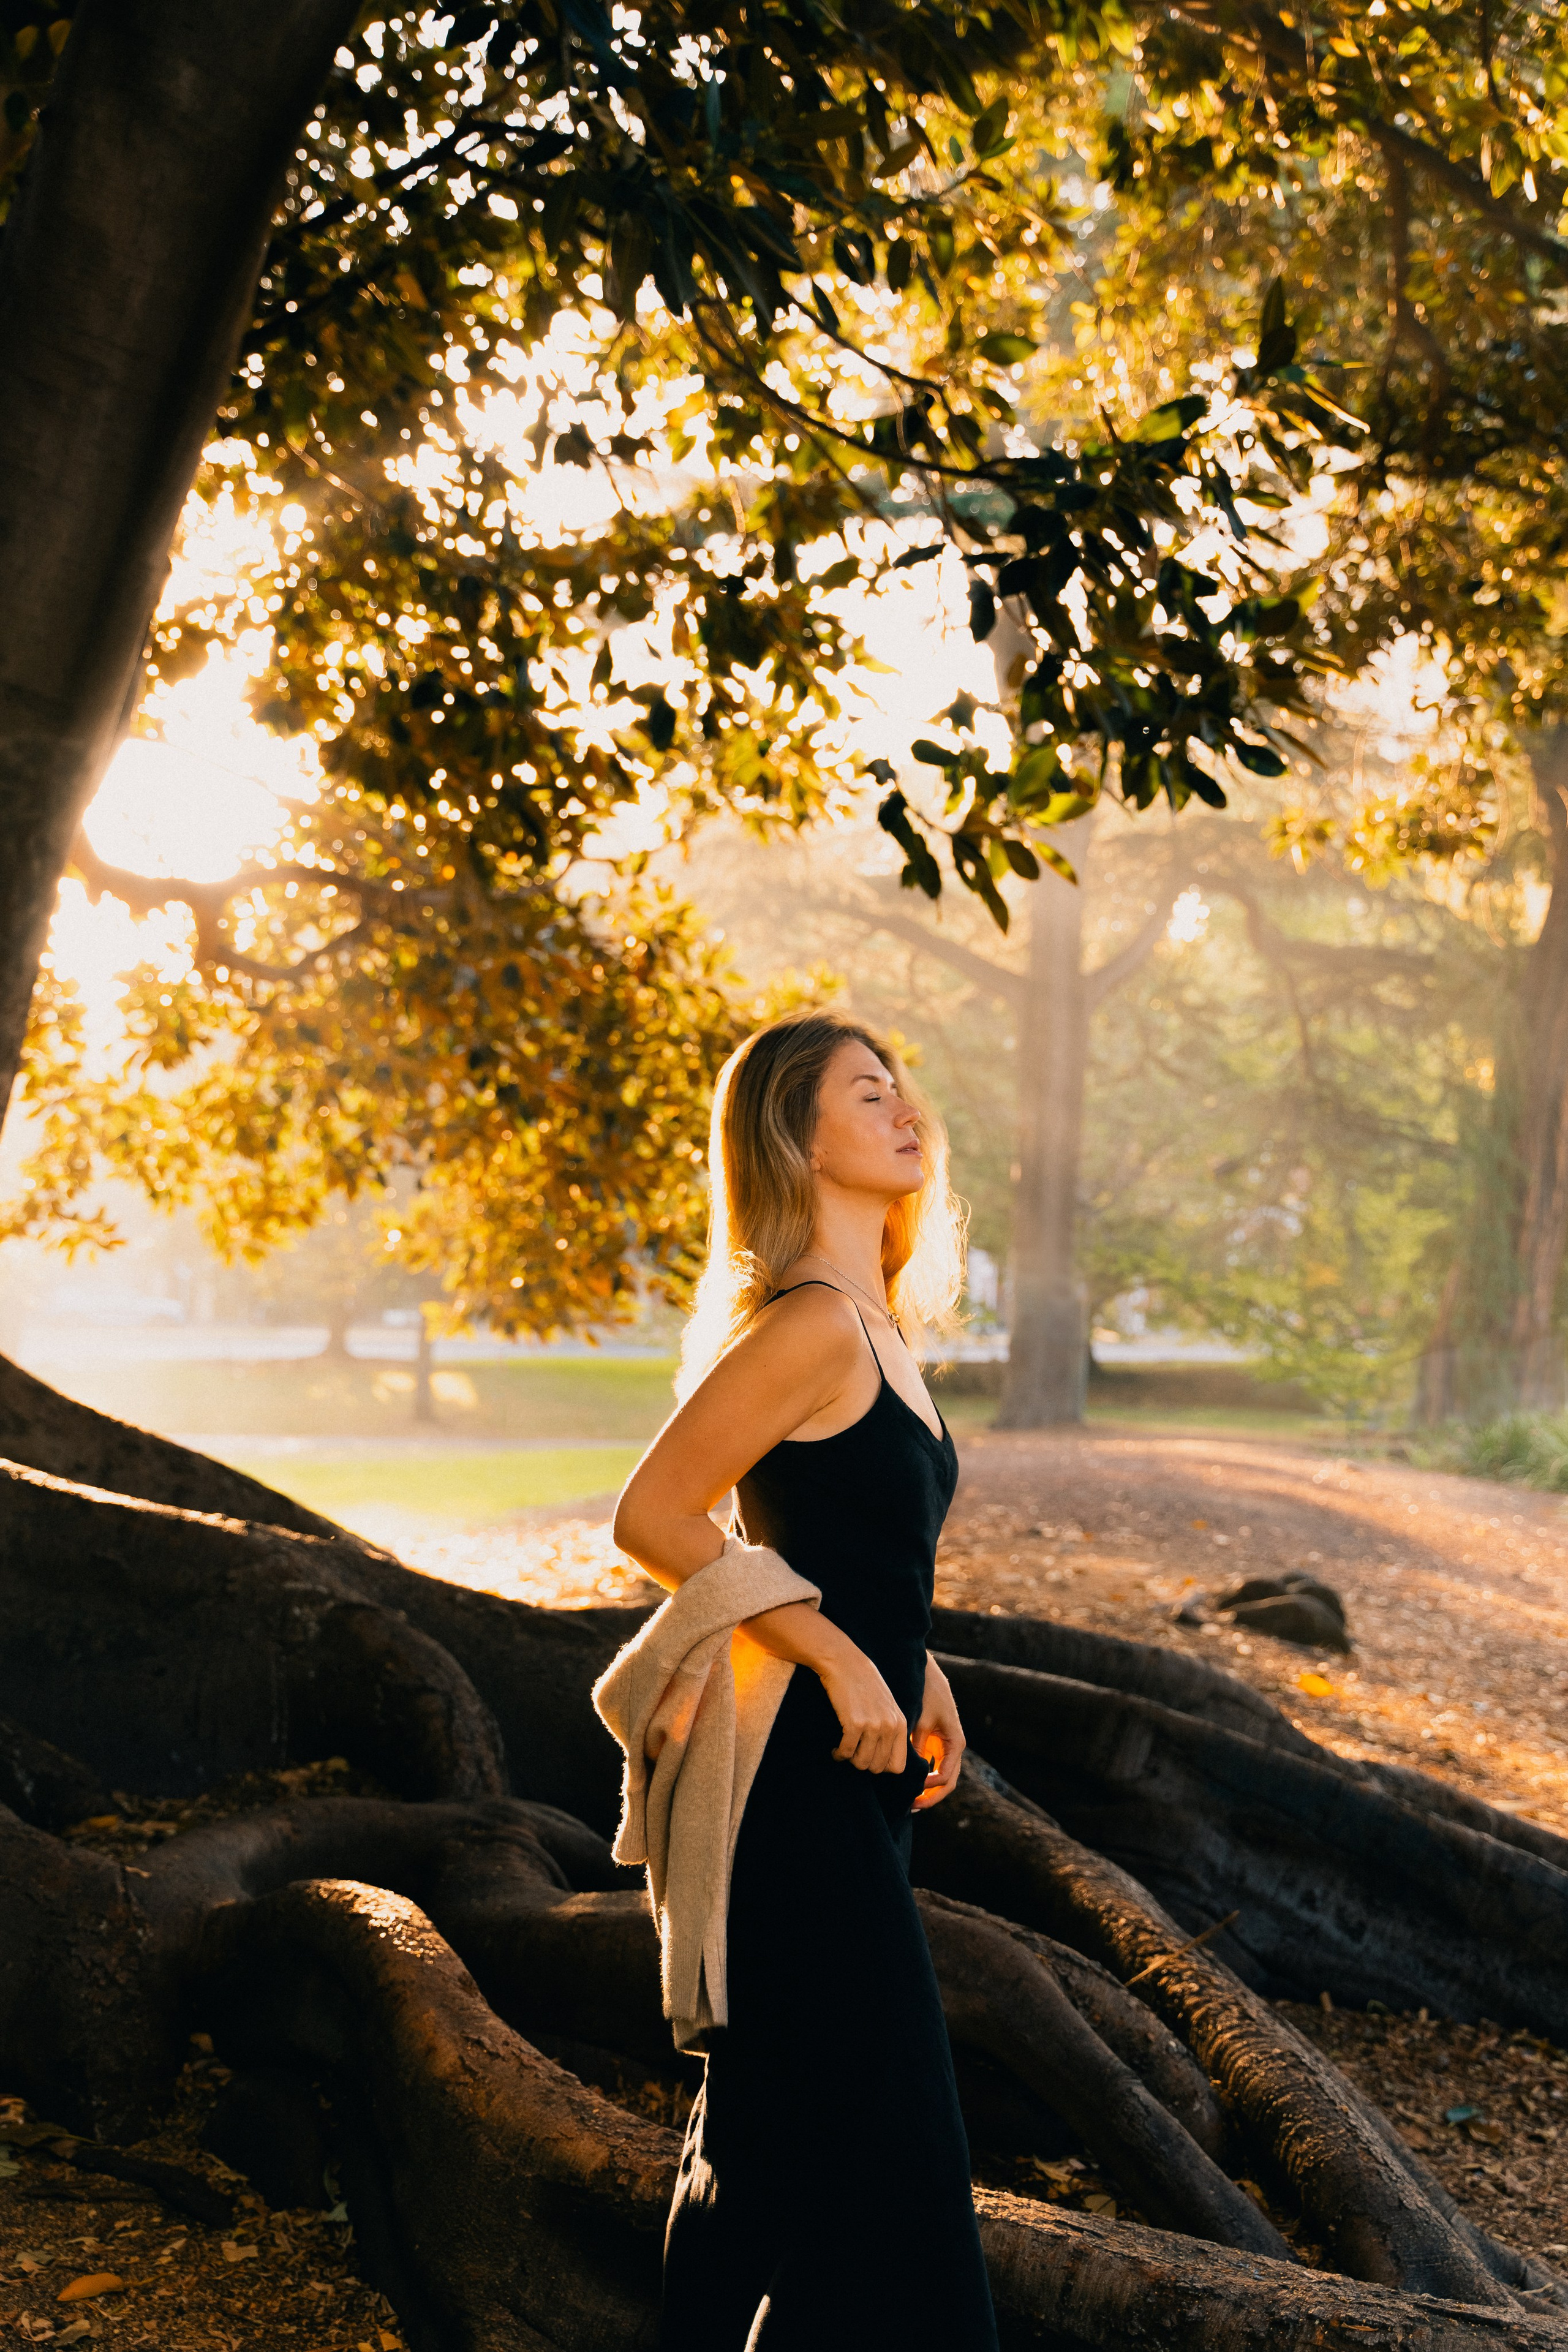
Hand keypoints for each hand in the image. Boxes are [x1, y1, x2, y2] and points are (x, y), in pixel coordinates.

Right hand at [817, 1644, 908, 1774]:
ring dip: (850, 1760)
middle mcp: (890, 1726)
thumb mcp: (887, 1706)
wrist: (845, 1662)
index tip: (870, 1759)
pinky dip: (838, 1754)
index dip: (882, 1767)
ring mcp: (873, 1725)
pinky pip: (846, 1752)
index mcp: (901, 1724)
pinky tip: (835, 1748)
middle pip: (878, 1768)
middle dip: (863, 1764)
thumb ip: (891, 1729)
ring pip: (861, 1763)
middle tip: (853, 1754)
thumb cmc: (864, 1684)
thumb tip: (885, 1761)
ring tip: (844, 1751)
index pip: (898, 1766)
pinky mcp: (854, 1723)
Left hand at [911, 1655, 964, 1810]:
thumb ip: (917, 1747)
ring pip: (942, 1775)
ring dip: (927, 1789)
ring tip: (908, 1801)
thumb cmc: (925, 1693)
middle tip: (911, 1807)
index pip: (947, 1778)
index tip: (912, 1794)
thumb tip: (911, 1772)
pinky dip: (924, 1776)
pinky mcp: (937, 1740)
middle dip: (931, 1797)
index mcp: (955, 1743)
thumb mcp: (919, 1720)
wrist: (925, 1671)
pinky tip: (908, 1782)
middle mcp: (954, 1746)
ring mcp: (946, 1744)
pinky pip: (934, 1764)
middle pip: (947, 1782)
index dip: (930, 1791)